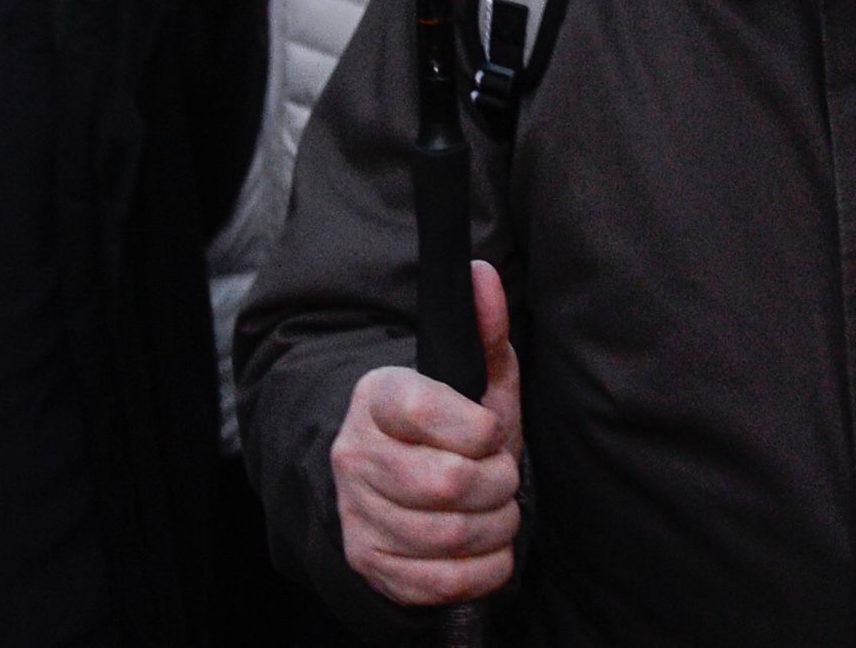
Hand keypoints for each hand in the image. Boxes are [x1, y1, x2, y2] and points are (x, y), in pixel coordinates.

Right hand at [334, 260, 520, 608]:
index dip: (478, 429)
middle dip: (496, 483)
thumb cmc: (450, 428)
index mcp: (377, 397)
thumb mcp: (475, 380)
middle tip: (501, 476)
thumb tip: (483, 273)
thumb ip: (484, 329)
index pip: (425, 410)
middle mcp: (354, 453)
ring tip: (497, 509)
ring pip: (449, 535)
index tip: (489, 430)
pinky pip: (444, 581)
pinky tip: (485, 545)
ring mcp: (356, 512)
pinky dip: (485, 568)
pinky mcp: (370, 562)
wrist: (400, 486)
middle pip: (446, 483)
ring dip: (495, 526)